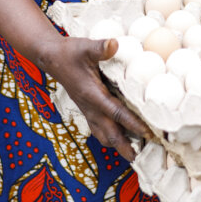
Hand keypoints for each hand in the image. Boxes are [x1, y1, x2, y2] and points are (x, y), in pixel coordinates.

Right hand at [45, 36, 148, 161]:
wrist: (52, 58)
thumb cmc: (69, 53)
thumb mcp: (85, 47)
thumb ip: (100, 48)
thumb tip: (115, 43)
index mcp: (92, 95)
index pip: (116, 114)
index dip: (133, 124)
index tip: (148, 133)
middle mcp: (91, 108)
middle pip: (111, 135)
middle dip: (126, 148)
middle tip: (145, 158)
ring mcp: (88, 111)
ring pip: (104, 136)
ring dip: (119, 146)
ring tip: (137, 153)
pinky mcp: (87, 110)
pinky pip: (100, 130)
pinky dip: (111, 138)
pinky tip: (122, 137)